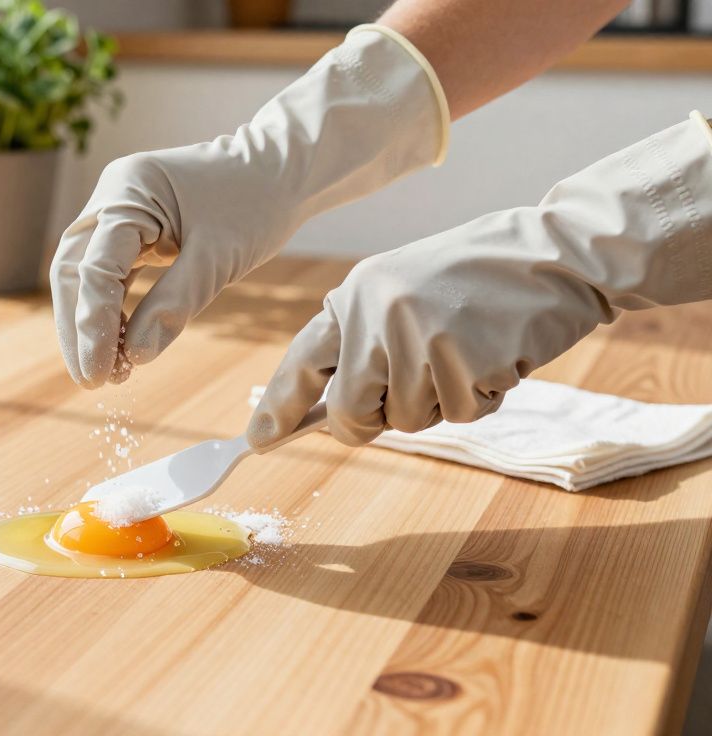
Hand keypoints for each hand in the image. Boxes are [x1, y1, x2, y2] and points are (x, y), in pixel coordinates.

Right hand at [49, 25, 446, 387]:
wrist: (281, 169)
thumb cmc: (257, 201)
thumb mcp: (219, 257)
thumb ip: (174, 305)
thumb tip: (134, 357)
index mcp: (128, 190)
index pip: (94, 267)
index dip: (92, 326)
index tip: (98, 374)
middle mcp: (112, 196)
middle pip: (73, 270)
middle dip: (80, 328)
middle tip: (93, 381)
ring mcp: (118, 210)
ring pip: (85, 275)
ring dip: (92, 324)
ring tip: (109, 373)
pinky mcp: (131, 228)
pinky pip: (110, 274)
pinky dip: (113, 310)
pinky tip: (123, 347)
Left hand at [249, 113, 711, 447]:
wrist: (555, 252)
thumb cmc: (481, 279)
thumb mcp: (405, 292)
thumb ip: (368, 342)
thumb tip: (338, 411)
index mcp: (355, 295)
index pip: (304, 359)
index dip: (278, 405)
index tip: (259, 439)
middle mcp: (375, 315)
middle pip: (351, 412)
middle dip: (376, 421)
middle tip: (417, 391)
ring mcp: (416, 338)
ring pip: (410, 420)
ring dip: (444, 401)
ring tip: (470, 349)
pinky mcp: (462, 360)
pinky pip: (460, 414)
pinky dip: (483, 397)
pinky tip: (497, 354)